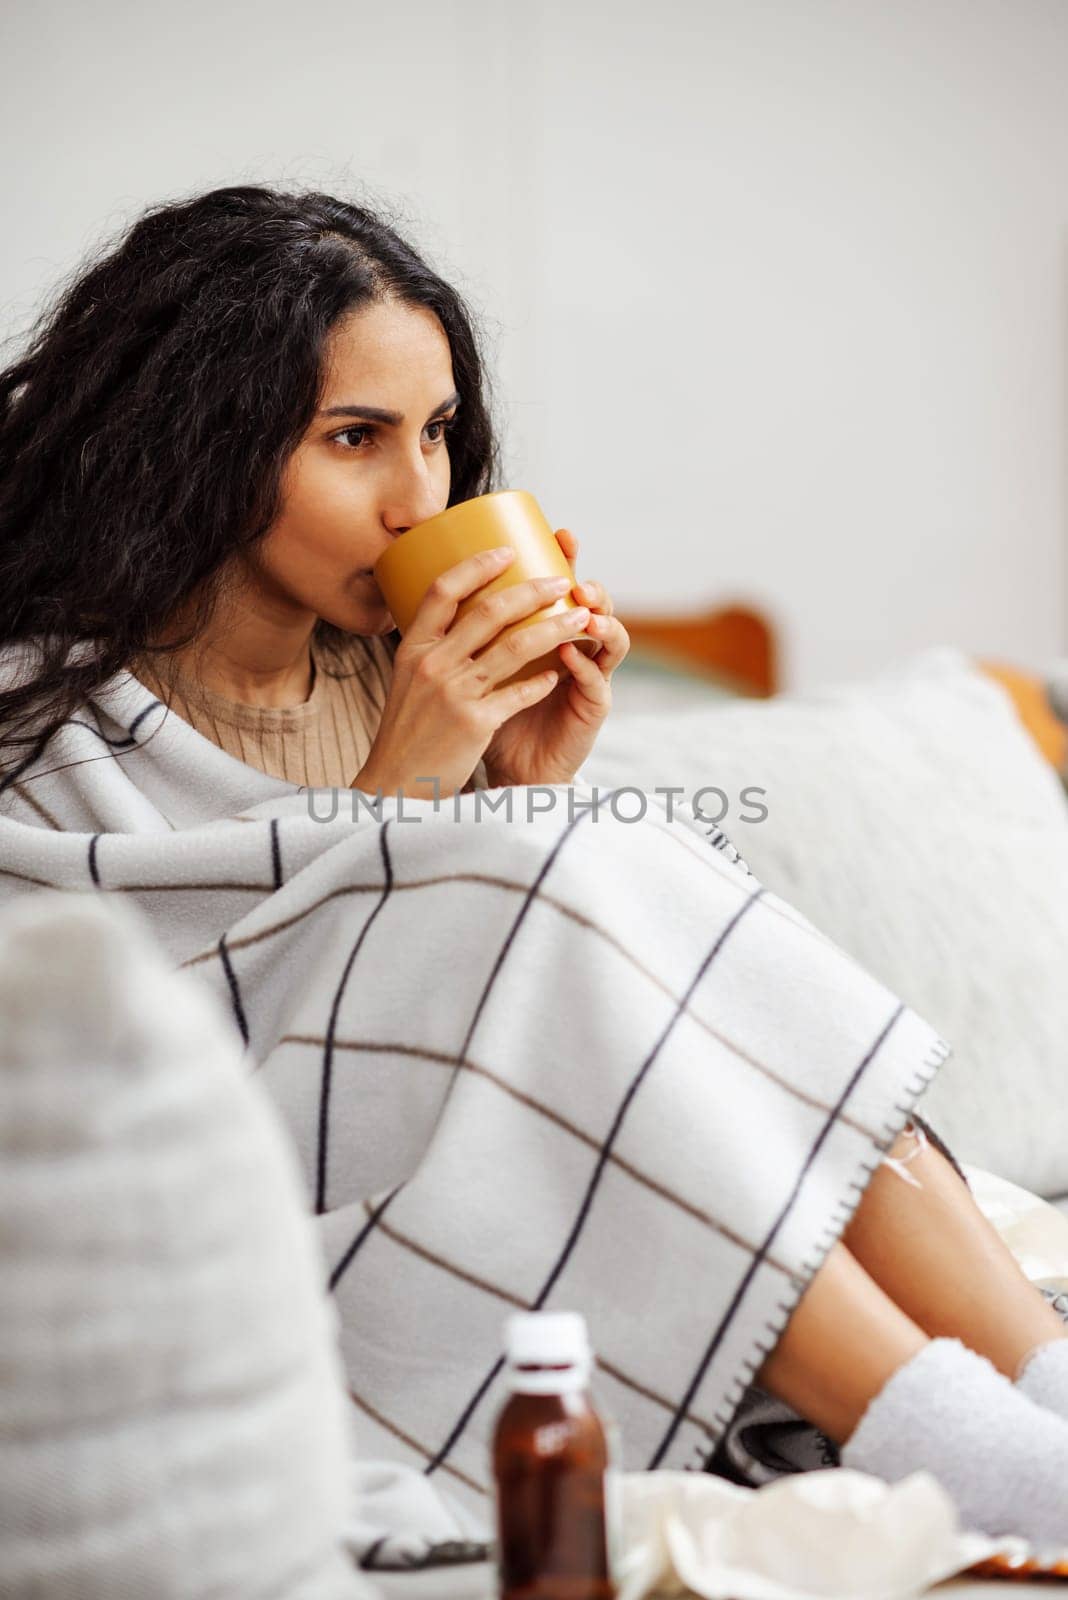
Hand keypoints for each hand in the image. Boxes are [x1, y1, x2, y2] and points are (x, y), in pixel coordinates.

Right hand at [352, 545, 597, 799]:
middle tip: (561, 580)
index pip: (443, 590)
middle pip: (489, 612)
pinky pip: (520, 693)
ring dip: (554, 628)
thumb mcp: (407, 681)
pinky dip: (543, 680)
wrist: (395, 785)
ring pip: (515, 647)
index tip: (508, 552)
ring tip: (580, 618)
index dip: (477, 565)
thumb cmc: (407, 732)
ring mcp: (454, 693)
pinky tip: (559, 672)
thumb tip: (462, 616)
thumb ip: (432, 650)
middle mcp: (432, 664)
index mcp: (413, 648)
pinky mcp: (475, 723)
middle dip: (533, 590)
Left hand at [482, 527, 629, 787]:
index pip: (567, 589)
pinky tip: (569, 655)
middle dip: (590, 583)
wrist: (508, 767)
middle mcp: (578, 649)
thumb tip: (425, 583)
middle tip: (573, 574)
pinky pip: (598, 681)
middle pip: (598, 605)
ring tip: (583, 608)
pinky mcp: (593, 709)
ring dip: (602, 619)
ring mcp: (590, 677)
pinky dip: (585, 665)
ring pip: (613, 638)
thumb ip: (468, 633)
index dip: (569, 559)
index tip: (561, 533)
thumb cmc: (491, 716)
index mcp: (552, 632)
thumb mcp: (479, 667)